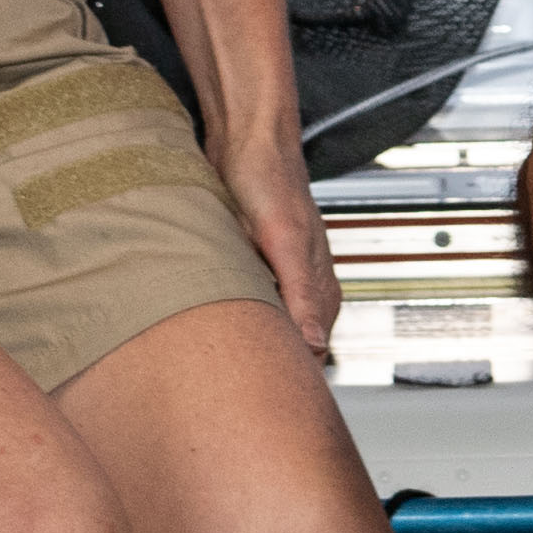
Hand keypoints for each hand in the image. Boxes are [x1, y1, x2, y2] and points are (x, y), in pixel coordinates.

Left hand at [223, 121, 342, 355]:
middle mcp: (303, 288)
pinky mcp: (252, 266)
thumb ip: (302, 295)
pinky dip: (232, 315)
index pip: (311, 354)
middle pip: (288, 346)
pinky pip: (245, 304)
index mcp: (319, 289)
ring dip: (246, 339)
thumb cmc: (270, 181)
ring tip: (218, 353)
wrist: (246, 139)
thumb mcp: (285, 242)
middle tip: (229, 377)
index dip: (288, 375)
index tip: (260, 392)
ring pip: (265, 326)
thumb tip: (315, 345)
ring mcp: (277, 277)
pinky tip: (213, 320)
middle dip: (264, 363)